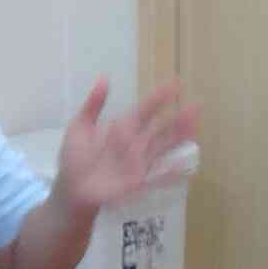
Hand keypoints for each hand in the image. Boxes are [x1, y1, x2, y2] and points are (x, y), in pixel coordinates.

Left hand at [49, 79, 197, 215]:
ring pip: (163, 147)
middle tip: (196, 105)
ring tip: (195, 126)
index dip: (159, 98)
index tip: (174, 84)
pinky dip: (171, 171)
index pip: (145, 110)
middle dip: (178, 118)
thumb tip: (104, 78)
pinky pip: (157, 176)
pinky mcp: (137, 182)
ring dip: (179, 137)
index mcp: (123, 128)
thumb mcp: (79, 128)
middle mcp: (135, 144)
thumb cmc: (75, 160)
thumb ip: (93, 105)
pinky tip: (184, 164)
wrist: (71, 190)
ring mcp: (138, 163)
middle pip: (161, 128)